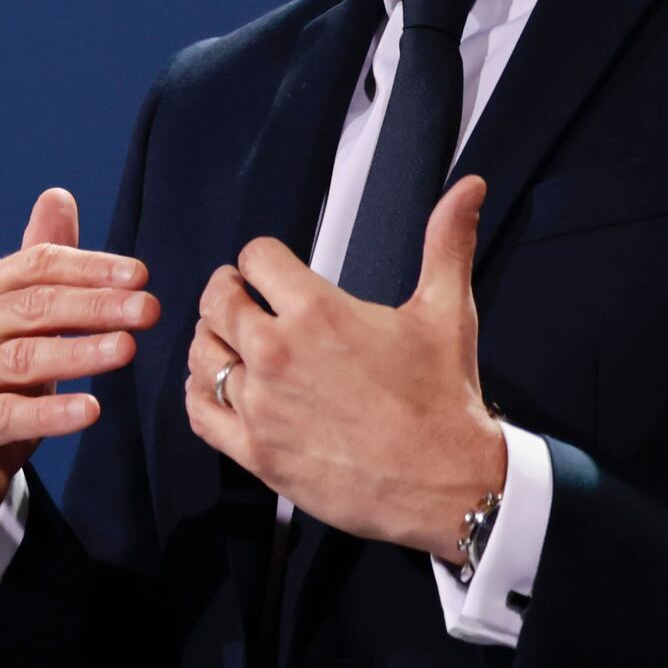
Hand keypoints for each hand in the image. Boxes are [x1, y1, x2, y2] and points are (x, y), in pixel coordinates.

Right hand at [0, 189, 150, 581]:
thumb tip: (58, 196)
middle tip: (148, 309)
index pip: (33, 266)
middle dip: (95, 304)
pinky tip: (91, 408)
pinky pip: (6, 416)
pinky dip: (49, 412)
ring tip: (128, 349)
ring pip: (21, 357)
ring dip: (79, 351)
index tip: (141, 275)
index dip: (89, 267)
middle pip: (29, 305)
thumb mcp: (15, 329)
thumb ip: (36, 267)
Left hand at [183, 178, 508, 560]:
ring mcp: (259, 405)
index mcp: (315, 312)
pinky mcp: (254, 451)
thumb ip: (446, 242)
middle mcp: (276, 354)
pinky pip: (198, 412)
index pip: (255, 258)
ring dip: (212, 341)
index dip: (263, 259)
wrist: (448, 482)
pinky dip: (200, 393)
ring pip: (202, 354)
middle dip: (228, 292)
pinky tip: (218, 386)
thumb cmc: (445, 396)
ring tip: (232, 340)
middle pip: (216, 301)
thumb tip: (469, 185)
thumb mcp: (447, 310)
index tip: (271, 269)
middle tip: (244, 298)